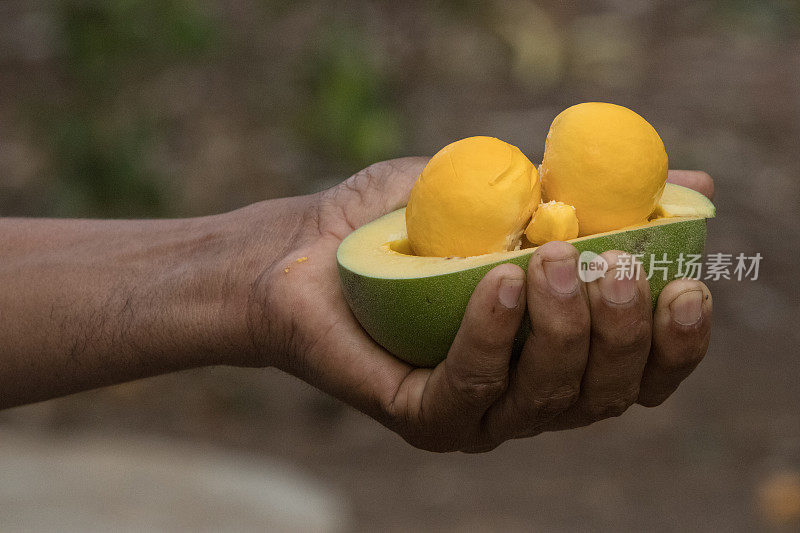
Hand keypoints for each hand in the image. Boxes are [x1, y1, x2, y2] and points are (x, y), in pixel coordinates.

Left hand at [246, 159, 713, 451]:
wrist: (309, 244)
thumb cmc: (408, 222)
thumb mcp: (506, 194)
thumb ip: (587, 197)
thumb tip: (689, 184)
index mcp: (556, 354)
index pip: (639, 374)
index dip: (675, 344)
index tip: (689, 286)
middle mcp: (525, 396)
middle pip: (602, 394)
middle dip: (620, 332)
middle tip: (620, 265)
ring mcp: (475, 414)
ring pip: (546, 397)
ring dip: (563, 328)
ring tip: (554, 258)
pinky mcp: (421, 415)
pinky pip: (471, 386)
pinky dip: (493, 336)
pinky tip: (500, 282)